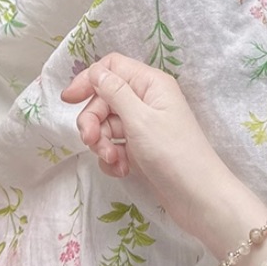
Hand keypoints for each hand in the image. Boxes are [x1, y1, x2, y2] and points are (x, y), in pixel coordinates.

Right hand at [61, 53, 264, 250]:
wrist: (197, 197)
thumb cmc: (173, 153)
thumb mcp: (140, 118)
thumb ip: (114, 92)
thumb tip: (96, 72)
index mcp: (150, 84)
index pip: (111, 68)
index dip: (88, 80)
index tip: (69, 100)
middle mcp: (147, 100)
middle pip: (104, 99)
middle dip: (93, 121)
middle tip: (91, 142)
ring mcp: (143, 126)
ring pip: (106, 126)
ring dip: (103, 144)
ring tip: (114, 161)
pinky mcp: (140, 150)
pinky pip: (114, 146)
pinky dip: (112, 158)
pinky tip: (121, 170)